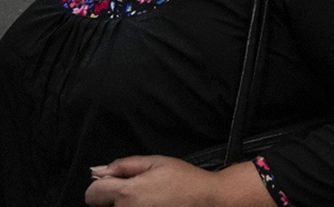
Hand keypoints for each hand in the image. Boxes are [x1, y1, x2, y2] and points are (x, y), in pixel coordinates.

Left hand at [84, 155, 233, 205]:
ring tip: (150, 200)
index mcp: (128, 193)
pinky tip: (154, 206)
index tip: (118, 183)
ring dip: (127, 205)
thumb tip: (99, 171)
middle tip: (141, 191)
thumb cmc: (186, 181)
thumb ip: (124, 165)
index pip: (92, 194)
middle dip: (116, 197)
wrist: (208, 201)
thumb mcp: (157, 162)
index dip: (104, 185)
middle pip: (103, 206)